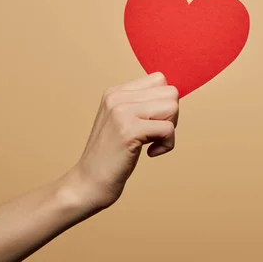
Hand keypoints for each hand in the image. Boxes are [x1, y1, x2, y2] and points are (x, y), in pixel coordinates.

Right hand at [70, 72, 178, 209]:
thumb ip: (143, 105)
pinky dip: (166, 145)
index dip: (164, 103)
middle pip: (171, 93)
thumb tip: (175, 95)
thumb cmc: (112, 155)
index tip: (152, 122)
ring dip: (170, 130)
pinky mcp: (129, 130)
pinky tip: (150, 153)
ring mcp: (122, 112)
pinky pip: (168, 129)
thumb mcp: (124, 121)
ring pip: (173, 107)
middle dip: (171, 116)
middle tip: (154, 134)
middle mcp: (117, 96)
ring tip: (152, 142)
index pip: (160, 80)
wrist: (87, 183)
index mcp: (116, 92)